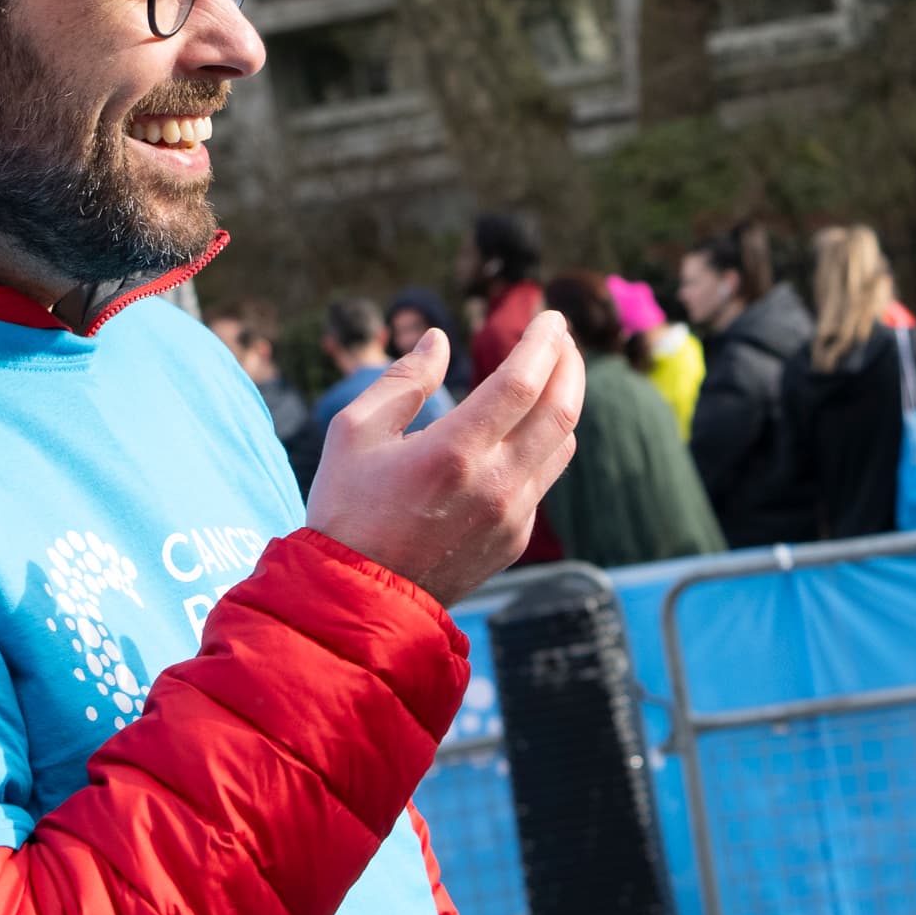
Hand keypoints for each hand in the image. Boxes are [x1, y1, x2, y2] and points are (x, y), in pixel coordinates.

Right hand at [302, 316, 582, 606]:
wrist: (358, 597)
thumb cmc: (347, 509)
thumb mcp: (353, 432)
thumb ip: (402, 380)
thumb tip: (439, 340)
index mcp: (454, 452)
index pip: (523, 381)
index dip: (543, 342)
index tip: (551, 317)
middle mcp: (495, 485)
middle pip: (561, 409)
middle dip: (569, 363)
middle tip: (561, 337)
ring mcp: (511, 517)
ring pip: (562, 444)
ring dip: (564, 401)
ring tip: (550, 374)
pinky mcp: (515, 539)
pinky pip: (544, 478)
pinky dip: (544, 442)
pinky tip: (524, 429)